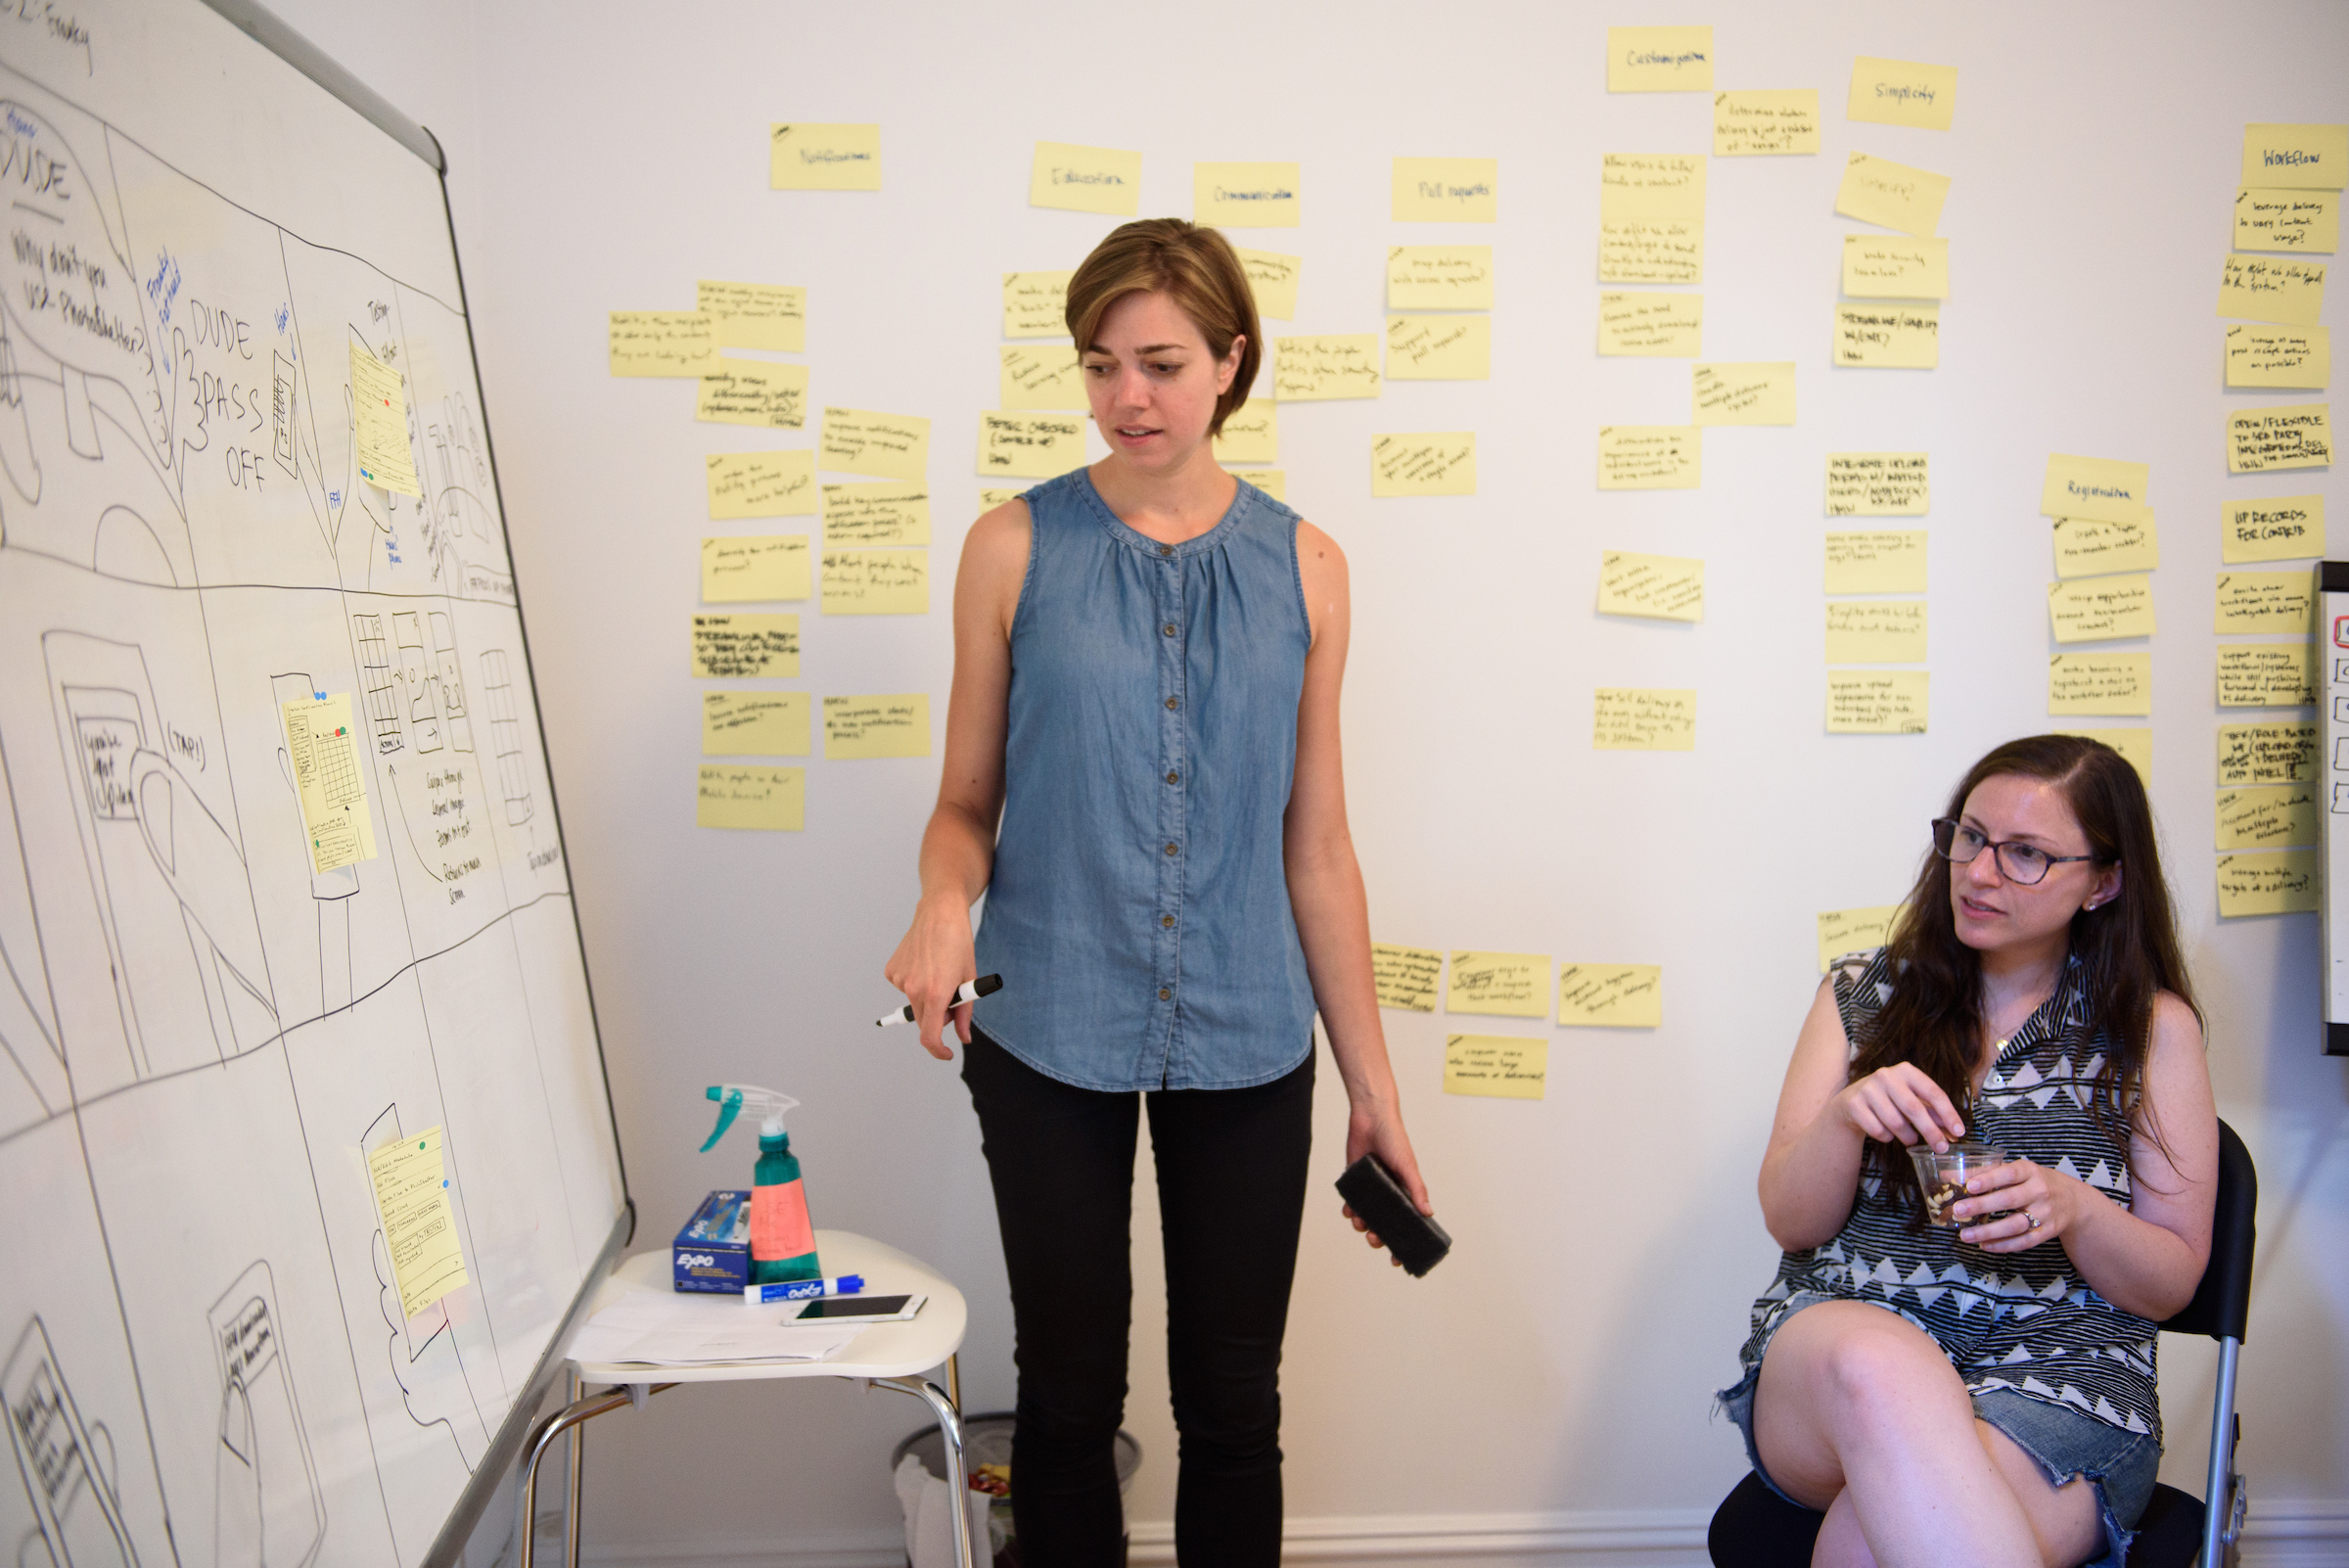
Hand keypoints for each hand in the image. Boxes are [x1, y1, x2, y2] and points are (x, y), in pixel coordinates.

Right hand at [881, 895, 977, 1061]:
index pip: (930, 1037)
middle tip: (953, 999)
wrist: (940, 912)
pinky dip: (915, 984)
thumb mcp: (969, 980)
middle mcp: (914, 989)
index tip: (946, 1053)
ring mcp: (900, 979)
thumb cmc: (959, 944)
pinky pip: (905, 987)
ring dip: (927, 998)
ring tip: (939, 971)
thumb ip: (965, 1014)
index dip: (938, 1051)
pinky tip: (924, 963)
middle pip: (923, 1022)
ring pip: (915, 1003)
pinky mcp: (892, 970)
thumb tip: (963, 1038)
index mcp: (936, 994)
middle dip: (939, 1019)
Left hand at [1339, 1100, 1430, 1266]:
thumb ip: (1416, 1189)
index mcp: (1405, 1193)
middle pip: (1383, 1225)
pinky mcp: (1354, 1180)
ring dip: (1361, 1224)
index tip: (1397, 1260)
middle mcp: (1388, 1193)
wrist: (1370, 1118)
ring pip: (1365, 1217)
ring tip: (1359, 1221)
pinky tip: (1348, 1209)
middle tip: (1374, 1237)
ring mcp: (1370, 1188)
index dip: (1402, 1243)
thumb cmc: (1395, 1140)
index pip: (1405, 1223)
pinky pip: (1351, 1202)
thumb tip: (1428, 1213)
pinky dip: (1349, 1209)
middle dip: (1378, 1236)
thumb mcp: (1408, 1167)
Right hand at [1834, 1063, 1965, 1151]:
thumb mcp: (1912, 1100)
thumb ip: (1933, 1113)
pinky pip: (1878, 1130)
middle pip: (1914, 1108)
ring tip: (1910, 1139)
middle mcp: (1886, 1075)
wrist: (1851, 1101)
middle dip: (1931, 1131)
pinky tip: (1886, 1132)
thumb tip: (1955, 1133)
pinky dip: (1887, 1137)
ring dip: (1908, 1136)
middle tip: (1942, 1148)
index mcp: (1906, 1071)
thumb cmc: (1890, 1100)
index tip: (1960, 1132)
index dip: (1948, 1114)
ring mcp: (1868, 1089)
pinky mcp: (1854, 1104)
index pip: (1933, 1092)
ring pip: (1895, 1122)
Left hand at [1955, 1157, 2081, 1252]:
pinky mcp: (2048, 1232)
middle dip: (1982, 1206)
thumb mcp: (2017, 1171)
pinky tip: (1984, 1245)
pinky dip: (2003, 1245)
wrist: (2074, 1201)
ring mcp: (2045, 1214)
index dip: (1989, 1179)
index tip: (1969, 1185)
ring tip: (1965, 1235)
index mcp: (2030, 1171)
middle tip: (1958, 1211)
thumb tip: (1946, 1174)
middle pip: (2009, 1200)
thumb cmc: (2035, 1181)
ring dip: (1989, 1231)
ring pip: (2015, 1225)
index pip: (2009, 1173)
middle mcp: (2040, 1191)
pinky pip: (2024, 1241)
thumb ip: (1984, 1172)